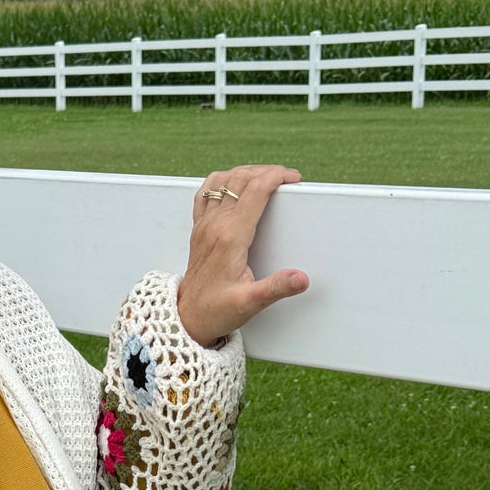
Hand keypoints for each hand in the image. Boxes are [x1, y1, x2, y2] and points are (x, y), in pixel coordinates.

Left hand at [175, 165, 307, 347]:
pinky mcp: (198, 228)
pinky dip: (222, 181)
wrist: (188, 318)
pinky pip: (205, 193)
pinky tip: (233, 183)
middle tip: (286, 177)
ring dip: (246, 173)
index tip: (293, 178)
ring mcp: (204, 224)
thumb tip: (301, 278)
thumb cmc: (217, 311)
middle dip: (267, 172)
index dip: (276, 177)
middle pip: (241, 179)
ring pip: (224, 181)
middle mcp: (214, 225)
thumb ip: (276, 288)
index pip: (254, 191)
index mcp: (230, 237)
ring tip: (266, 177)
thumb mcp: (250, 303)